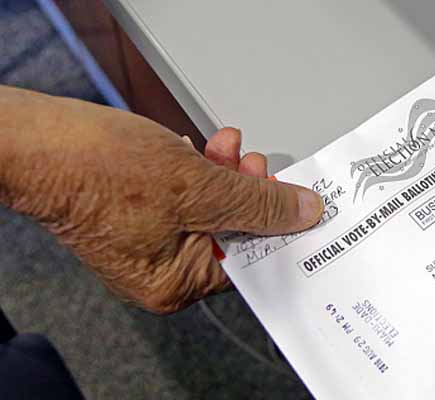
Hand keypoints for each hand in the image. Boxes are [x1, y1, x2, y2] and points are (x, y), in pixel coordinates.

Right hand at [0, 86, 323, 313]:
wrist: (35, 140)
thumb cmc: (96, 170)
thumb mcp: (199, 187)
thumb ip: (257, 203)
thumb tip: (301, 213)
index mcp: (173, 283)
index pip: (245, 262)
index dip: (274, 229)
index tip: (295, 204)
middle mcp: (159, 270)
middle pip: (229, 232)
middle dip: (249, 192)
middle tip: (260, 166)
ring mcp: (147, 240)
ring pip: (210, 208)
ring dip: (227, 174)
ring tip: (231, 147)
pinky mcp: (138, 211)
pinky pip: (185, 195)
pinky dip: (200, 170)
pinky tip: (207, 148)